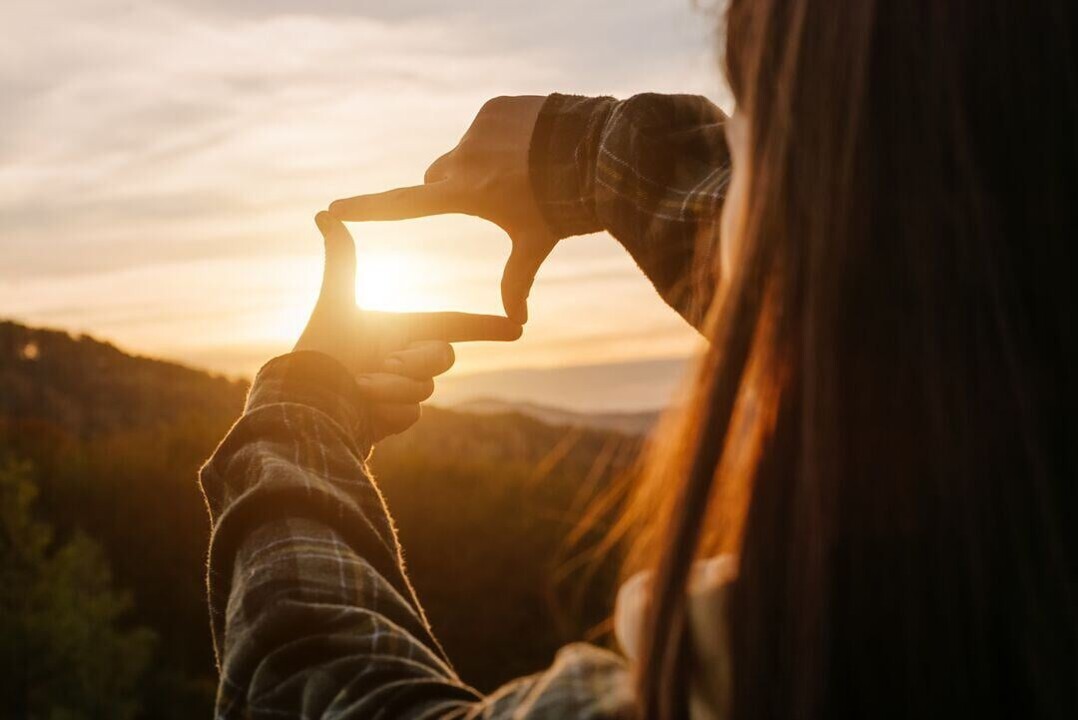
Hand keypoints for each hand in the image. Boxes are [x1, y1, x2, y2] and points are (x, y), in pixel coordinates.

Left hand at [297, 212, 521, 439]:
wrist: (305, 404)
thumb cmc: (318, 352)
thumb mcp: (335, 304)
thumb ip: (341, 260)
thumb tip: (323, 212)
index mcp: (401, 329)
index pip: (454, 324)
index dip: (486, 326)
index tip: (517, 327)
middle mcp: (406, 358)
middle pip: (443, 357)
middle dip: (413, 361)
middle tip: (382, 365)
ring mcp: (404, 390)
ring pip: (425, 389)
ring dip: (390, 388)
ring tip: (359, 387)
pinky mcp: (397, 417)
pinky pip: (411, 413)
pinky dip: (385, 411)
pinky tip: (362, 409)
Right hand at [329, 95, 553, 323]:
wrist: (595, 151)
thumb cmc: (562, 206)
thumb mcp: (535, 243)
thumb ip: (516, 280)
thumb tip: (516, 323)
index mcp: (464, 194)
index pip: (404, 205)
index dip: (368, 209)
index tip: (333, 208)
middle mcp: (462, 158)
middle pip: (435, 179)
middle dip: (449, 190)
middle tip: (489, 198)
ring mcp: (478, 129)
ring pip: (464, 153)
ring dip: (481, 164)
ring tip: (523, 173)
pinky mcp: (494, 108)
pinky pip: (487, 127)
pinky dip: (501, 139)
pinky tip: (531, 148)